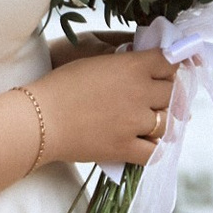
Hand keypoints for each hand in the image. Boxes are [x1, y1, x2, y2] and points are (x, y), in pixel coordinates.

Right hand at [43, 43, 177, 169]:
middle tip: (155, 98)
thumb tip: (145, 68)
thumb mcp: (95, 61)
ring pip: (167, 123)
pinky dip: (153, 149)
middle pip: (173, 93)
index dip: (172, 67)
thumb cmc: (61, 85)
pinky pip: (155, 152)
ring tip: (147, 122)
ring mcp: (135, 122)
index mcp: (132, 66)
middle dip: (166, 95)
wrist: (39, 119)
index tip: (168, 72)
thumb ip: (125, 62)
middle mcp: (140, 92)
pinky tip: (145, 144)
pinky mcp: (125, 147)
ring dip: (160, 122)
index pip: (171, 63)